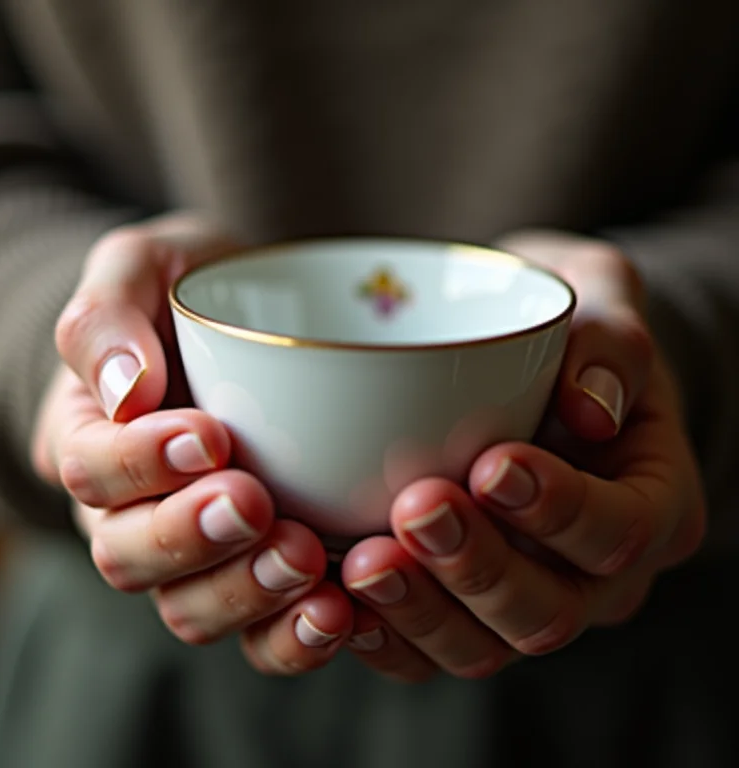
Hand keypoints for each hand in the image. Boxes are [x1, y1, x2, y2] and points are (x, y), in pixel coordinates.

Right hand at [32, 214, 352, 672]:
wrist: (253, 316)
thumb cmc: (188, 291)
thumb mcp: (141, 268)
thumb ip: (110, 313)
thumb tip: (125, 390)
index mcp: (94, 437)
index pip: (92, 469)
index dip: (142, 465)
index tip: (210, 436)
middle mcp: (132, 506)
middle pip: (129, 555)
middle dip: (191, 538)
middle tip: (254, 504)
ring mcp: (195, 548)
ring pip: (190, 607)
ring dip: (245, 594)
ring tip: (305, 563)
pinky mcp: (255, 566)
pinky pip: (259, 628)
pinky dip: (292, 632)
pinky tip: (339, 609)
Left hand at [340, 231, 705, 681]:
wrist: (532, 374)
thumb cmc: (570, 338)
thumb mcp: (605, 305)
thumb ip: (611, 338)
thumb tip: (592, 407)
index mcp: (647, 503)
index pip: (620, 531)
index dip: (560, 510)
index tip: (493, 463)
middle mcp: (591, 573)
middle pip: (549, 610)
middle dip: (477, 567)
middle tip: (416, 508)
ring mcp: (523, 597)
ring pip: (482, 646)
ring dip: (420, 610)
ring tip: (361, 560)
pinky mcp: (461, 608)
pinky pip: (425, 652)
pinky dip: (382, 632)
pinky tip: (336, 596)